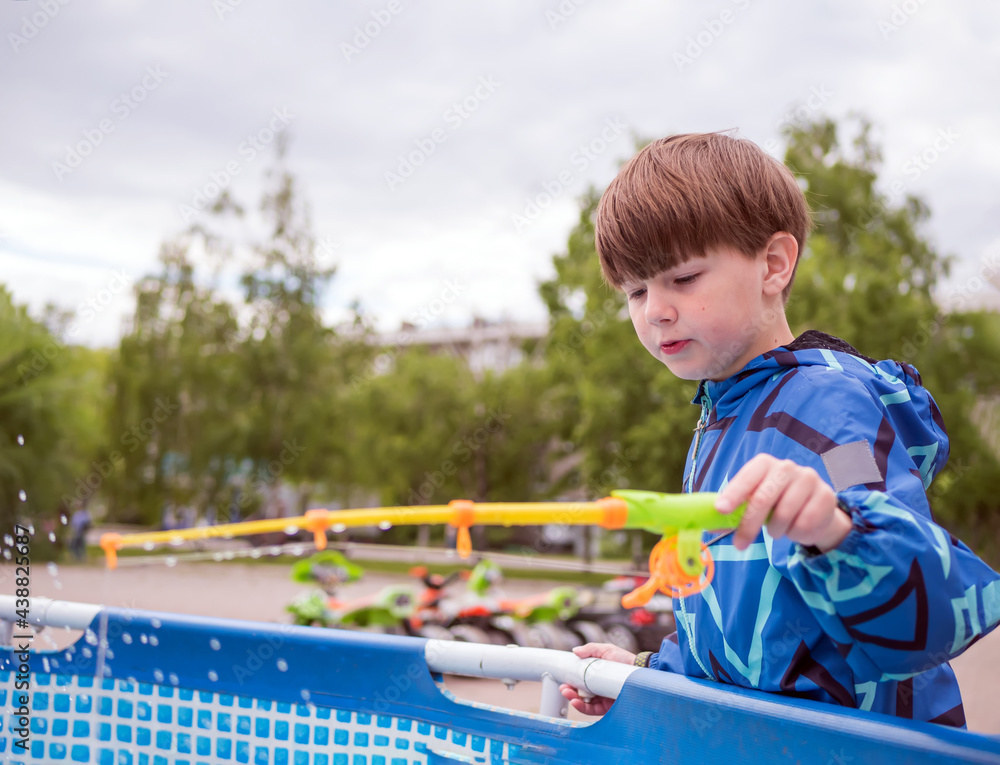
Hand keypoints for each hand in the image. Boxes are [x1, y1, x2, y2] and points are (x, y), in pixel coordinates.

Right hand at [558, 642, 635, 715]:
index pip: (578, 681)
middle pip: (578, 692)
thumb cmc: (624, 660)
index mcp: (594, 676)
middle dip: (568, 691)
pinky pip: (592, 710)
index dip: (570, 681)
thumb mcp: (606, 650)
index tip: (563, 679)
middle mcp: (597, 688)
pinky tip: (575, 702)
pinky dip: (582, 707)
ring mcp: (601, 698)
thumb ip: (590, 649)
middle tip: (564, 688)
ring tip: (568, 693)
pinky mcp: (607, 707)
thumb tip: (575, 651)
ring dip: (572, 699)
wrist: (639, 670)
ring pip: (583, 702)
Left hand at [715, 454, 851, 552]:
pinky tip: (796, 527)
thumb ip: (732, 511)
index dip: (733, 493)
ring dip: (775, 531)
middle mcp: (787, 467)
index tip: (721, 509)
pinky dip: (795, 533)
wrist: (814, 509)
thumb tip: (706, 524)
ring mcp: (809, 479)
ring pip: (783, 515)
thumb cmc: (775, 504)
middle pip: (763, 498)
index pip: (747, 477)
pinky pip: (804, 524)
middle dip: (748, 525)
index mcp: (764, 464)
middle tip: (740, 544)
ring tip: (776, 530)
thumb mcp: (752, 504)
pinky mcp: (826, 496)